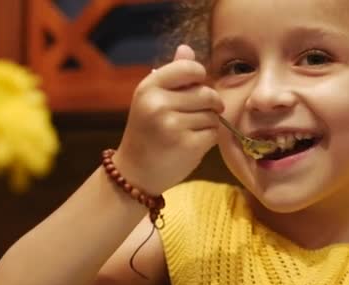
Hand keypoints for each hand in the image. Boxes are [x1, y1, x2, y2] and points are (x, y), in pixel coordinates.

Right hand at [115, 45, 222, 194]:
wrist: (135, 172)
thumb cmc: (147, 132)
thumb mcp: (152, 99)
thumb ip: (172, 75)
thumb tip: (187, 48)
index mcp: (149, 87)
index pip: (190, 68)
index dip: (200, 77)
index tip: (198, 87)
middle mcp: (158, 104)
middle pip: (207, 93)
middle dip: (209, 104)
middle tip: (198, 114)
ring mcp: (172, 125)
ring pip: (212, 115)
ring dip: (209, 123)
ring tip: (190, 130)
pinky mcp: (187, 146)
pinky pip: (213, 133)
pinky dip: (209, 139)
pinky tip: (193, 144)